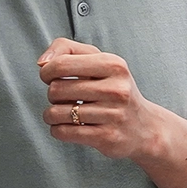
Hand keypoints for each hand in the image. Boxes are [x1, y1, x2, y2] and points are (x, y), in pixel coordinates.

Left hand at [39, 37, 170, 162]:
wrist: (144, 127)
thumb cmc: (114, 90)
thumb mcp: (99, 61)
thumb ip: (67, 50)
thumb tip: (42, 63)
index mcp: (114, 65)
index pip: (60, 64)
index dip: (47, 72)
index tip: (52, 77)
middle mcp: (116, 89)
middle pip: (55, 89)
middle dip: (53, 95)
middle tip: (67, 98)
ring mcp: (113, 114)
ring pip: (55, 113)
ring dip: (53, 114)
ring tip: (67, 113)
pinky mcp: (107, 137)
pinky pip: (62, 132)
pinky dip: (59, 130)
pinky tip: (71, 126)